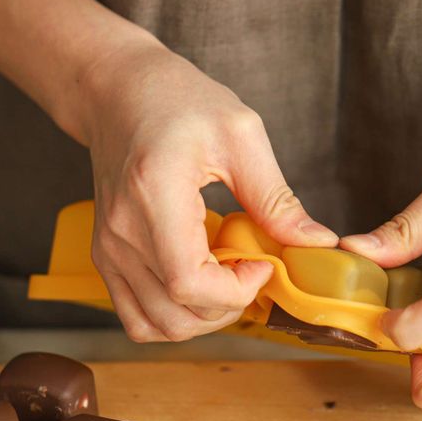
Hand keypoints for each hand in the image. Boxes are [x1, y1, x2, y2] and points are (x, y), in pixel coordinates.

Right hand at [79, 41, 337, 341]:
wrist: (117, 95)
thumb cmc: (177, 101)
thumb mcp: (240, 134)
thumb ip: (275, 197)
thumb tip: (316, 242)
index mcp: (154, 197)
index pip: (188, 283)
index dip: (235, 292)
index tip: (261, 266)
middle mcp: (122, 233)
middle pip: (175, 313)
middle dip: (227, 309)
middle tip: (250, 274)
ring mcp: (109, 251)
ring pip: (155, 326)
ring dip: (201, 319)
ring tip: (224, 283)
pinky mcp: (106, 258)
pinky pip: (135, 317)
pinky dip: (171, 318)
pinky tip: (195, 288)